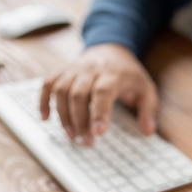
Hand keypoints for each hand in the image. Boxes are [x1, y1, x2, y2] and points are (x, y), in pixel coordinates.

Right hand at [39, 43, 157, 145]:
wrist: (112, 48)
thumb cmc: (129, 74)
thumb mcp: (146, 89)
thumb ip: (148, 111)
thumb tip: (148, 132)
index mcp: (113, 74)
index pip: (103, 92)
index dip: (99, 113)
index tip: (99, 133)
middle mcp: (90, 70)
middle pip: (78, 94)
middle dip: (80, 121)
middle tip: (87, 142)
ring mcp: (74, 70)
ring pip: (61, 90)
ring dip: (63, 116)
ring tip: (72, 136)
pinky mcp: (63, 72)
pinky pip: (48, 84)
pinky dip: (44, 101)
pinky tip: (46, 118)